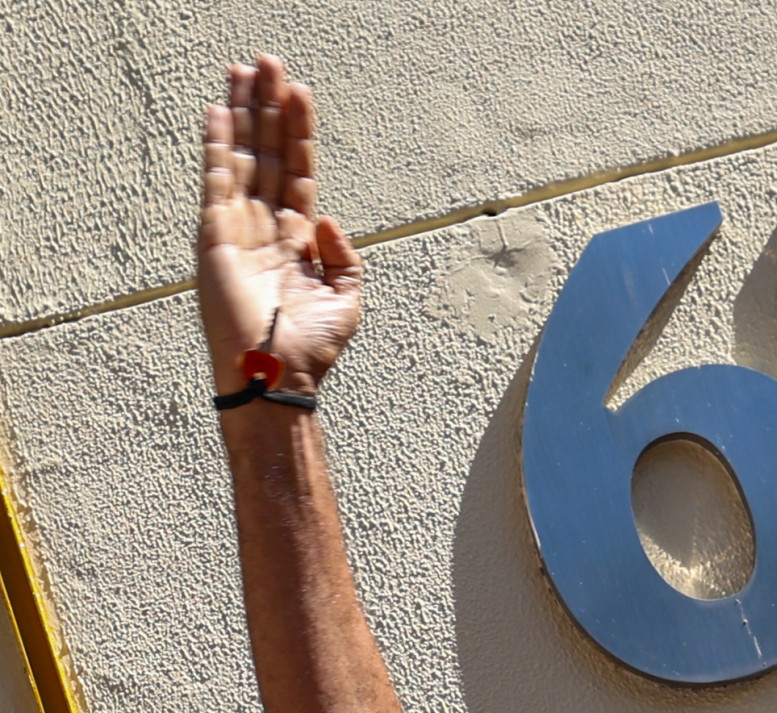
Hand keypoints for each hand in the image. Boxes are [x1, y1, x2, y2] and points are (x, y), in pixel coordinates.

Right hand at [197, 55, 360, 399]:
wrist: (279, 374)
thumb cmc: (311, 347)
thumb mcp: (347, 298)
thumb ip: (344, 257)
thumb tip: (327, 219)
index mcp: (296, 240)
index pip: (296, 171)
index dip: (298, 132)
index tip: (299, 92)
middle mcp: (265, 227)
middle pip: (266, 153)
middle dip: (268, 107)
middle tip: (269, 62)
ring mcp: (238, 227)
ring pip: (242, 156)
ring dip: (243, 112)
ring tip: (245, 70)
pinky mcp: (216, 235)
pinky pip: (217, 180)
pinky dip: (218, 144)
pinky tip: (219, 110)